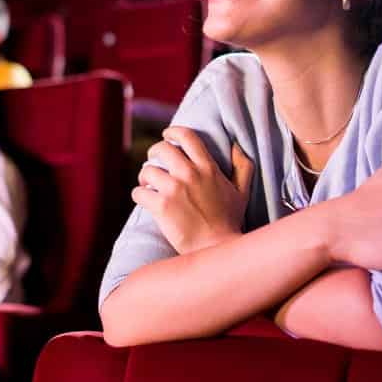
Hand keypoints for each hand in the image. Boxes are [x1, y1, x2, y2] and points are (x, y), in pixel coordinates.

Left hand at [133, 126, 253, 254]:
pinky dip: (139, 196)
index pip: (187, 136)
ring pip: (147, 170)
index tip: (167, 135)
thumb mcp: (242, 192)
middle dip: (153, 152)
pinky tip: (145, 201)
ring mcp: (174, 190)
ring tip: (148, 185)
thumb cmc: (229, 222)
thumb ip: (243, 166)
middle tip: (153, 162)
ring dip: (145, 177)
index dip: (173, 132)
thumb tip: (237, 146)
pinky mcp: (161, 206)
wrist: (216, 249)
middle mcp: (190, 174)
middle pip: (162, 149)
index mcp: (208, 168)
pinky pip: (138, 192)